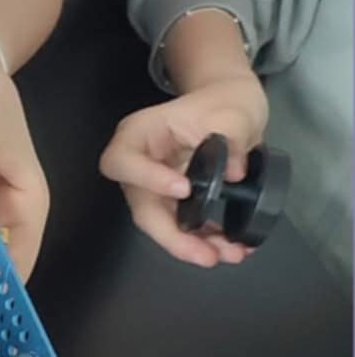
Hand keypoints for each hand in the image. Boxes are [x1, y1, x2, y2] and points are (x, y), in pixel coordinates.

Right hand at [99, 76, 268, 267]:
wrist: (231, 108)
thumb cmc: (222, 101)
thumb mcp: (232, 112)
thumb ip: (233, 138)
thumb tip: (234, 172)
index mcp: (138, 136)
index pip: (123, 162)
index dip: (147, 179)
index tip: (183, 189)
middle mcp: (139, 167)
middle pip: (142, 208)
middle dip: (173, 236)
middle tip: (205, 254)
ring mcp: (153, 188)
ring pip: (162, 225)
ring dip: (192, 245)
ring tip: (228, 254)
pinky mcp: (172, 203)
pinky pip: (182, 226)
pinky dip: (204, 240)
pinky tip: (229, 248)